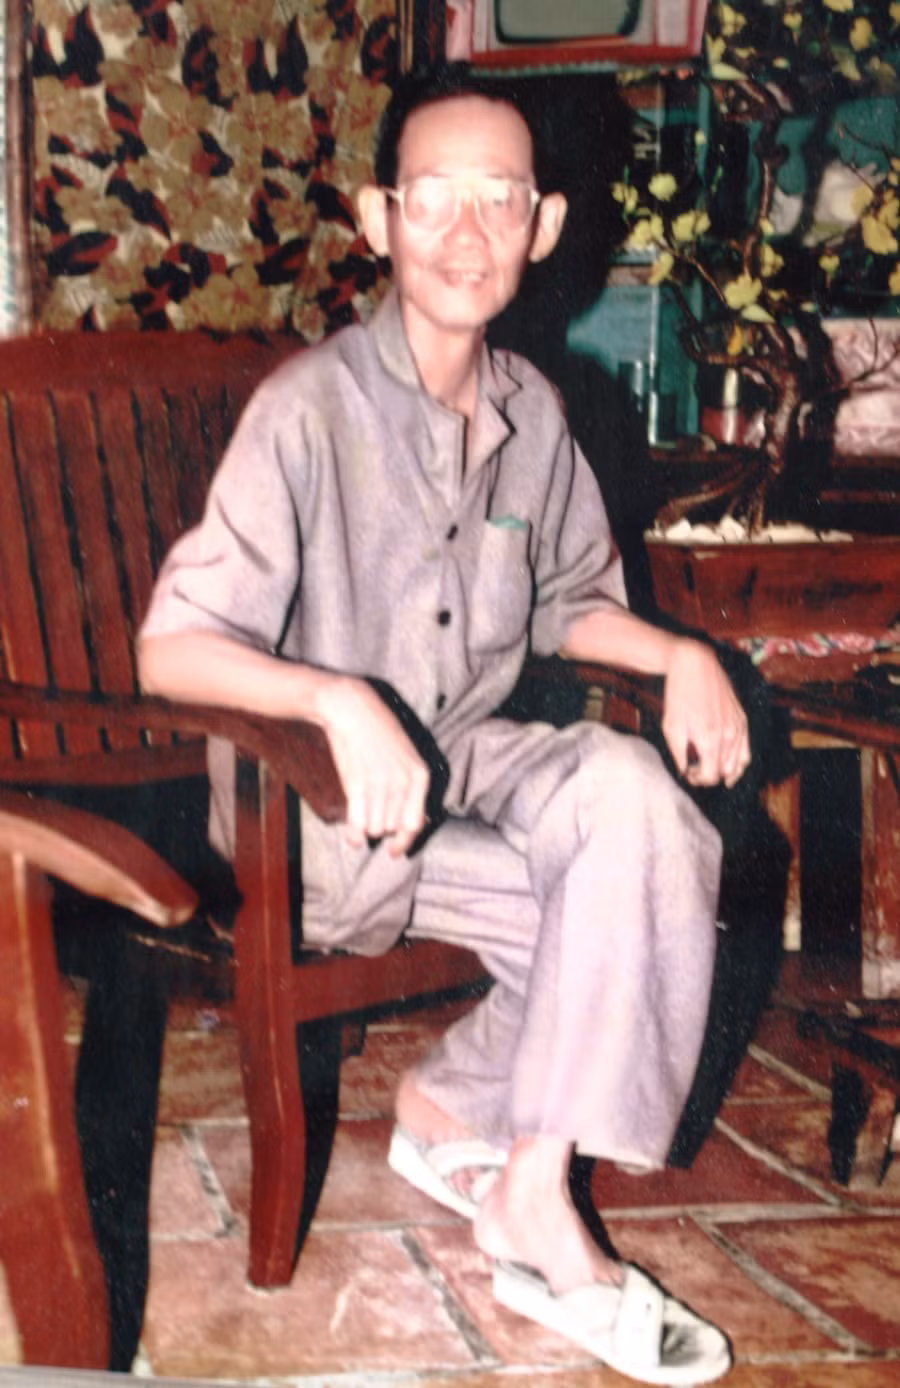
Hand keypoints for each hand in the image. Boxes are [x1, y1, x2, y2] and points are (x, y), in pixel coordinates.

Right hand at [319, 676, 430, 855]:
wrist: (351, 709)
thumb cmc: (377, 731)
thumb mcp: (404, 756)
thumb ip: (411, 788)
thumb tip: (411, 825)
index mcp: (420, 775)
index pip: (415, 823)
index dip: (404, 841)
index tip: (394, 851)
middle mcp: (404, 783)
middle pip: (392, 828)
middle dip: (381, 826)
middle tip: (370, 811)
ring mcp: (381, 786)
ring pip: (375, 828)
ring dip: (366, 826)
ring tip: (360, 809)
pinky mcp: (358, 786)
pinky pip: (358, 826)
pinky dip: (354, 836)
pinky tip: (352, 836)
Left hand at [661, 639, 750, 787]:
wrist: (695, 665)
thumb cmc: (679, 695)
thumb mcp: (670, 726)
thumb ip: (678, 754)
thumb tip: (683, 771)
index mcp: (709, 740)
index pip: (710, 776)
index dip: (698, 780)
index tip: (688, 773)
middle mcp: (728, 736)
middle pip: (725, 772)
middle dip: (710, 776)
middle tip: (695, 769)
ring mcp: (738, 727)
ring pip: (739, 764)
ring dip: (725, 771)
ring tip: (711, 767)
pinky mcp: (743, 719)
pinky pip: (747, 749)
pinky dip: (740, 761)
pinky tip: (730, 765)